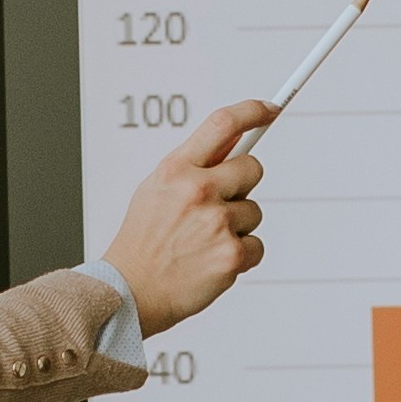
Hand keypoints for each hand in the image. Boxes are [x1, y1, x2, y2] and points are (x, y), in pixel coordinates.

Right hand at [97, 101, 272, 335]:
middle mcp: (197, 190)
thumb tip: (232, 144)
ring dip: (237, 226)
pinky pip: (257, 245)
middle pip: (252, 167)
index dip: (253, 111)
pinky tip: (212, 262)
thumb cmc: (143, 242)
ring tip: (203, 243)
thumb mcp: (156, 190)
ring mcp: (216, 222)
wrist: (130, 291)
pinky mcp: (231, 254)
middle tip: (221, 205)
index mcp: (175, 169)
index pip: (223, 124)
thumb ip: (192, 166)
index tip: (270, 109)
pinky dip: (241, 256)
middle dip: (243, 185)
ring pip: (254, 211)